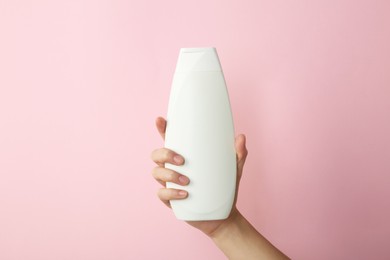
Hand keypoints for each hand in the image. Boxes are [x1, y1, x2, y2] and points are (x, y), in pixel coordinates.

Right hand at [150, 116, 247, 235]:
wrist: (223, 215)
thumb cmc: (225, 188)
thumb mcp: (234, 169)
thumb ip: (238, 154)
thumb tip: (241, 137)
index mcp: (185, 156)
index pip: (170, 139)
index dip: (163, 129)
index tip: (161, 120)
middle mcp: (173, 168)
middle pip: (157, 155)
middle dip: (164, 154)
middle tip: (182, 160)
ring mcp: (170, 184)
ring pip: (156, 173)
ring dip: (169, 175)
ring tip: (187, 181)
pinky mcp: (171, 200)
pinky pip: (162, 194)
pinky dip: (171, 193)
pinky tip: (185, 194)